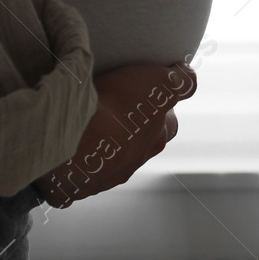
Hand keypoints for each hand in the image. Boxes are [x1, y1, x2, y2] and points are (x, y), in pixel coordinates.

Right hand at [35, 61, 196, 207]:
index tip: (151, 93)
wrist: (76, 138)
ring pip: (107, 158)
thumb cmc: (120, 109)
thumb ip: (181, 80)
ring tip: (88, 122)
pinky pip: (78, 170)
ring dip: (102, 144)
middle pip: (139, 144)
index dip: (163, 109)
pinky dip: (75, 157)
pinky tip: (68, 142)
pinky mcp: (74, 183)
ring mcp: (102, 175)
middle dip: (131, 129)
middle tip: (117, 105)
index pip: (168, 125)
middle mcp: (132, 162)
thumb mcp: (161, 83)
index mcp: (155, 139)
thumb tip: (190, 76)